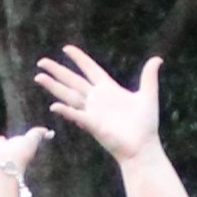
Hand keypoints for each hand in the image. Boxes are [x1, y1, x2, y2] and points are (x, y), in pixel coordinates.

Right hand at [37, 48, 160, 164]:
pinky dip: (66, 110)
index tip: (66, 48)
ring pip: (69, 95)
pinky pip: (77, 115)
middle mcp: (97, 99)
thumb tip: (157, 59)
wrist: (143, 147)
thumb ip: (149, 77)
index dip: (79, 59)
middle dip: (57, 71)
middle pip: (73, 81)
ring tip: (39, 77)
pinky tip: (54, 105)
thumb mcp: (148, 96)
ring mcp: (93, 112)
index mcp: (108, 89)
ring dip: (54, 87)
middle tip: (41, 61)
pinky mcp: (93, 125)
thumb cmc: (145, 125)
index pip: (90, 69)